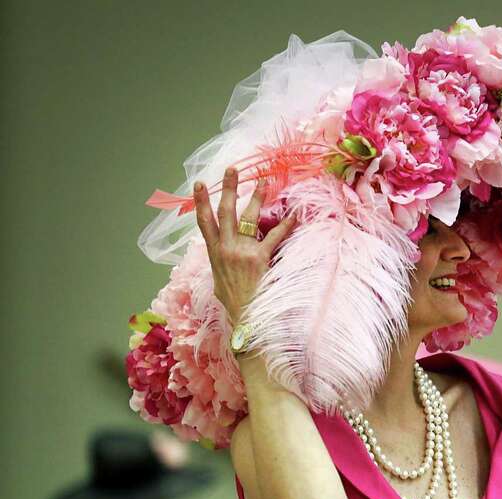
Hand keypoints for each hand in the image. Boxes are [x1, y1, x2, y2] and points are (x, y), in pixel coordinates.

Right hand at [193, 166, 296, 325]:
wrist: (244, 319)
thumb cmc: (233, 304)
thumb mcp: (218, 283)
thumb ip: (220, 266)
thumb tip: (222, 260)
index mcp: (214, 253)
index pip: (204, 223)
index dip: (200, 202)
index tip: (198, 184)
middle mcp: (225, 249)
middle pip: (224, 212)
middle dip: (227, 188)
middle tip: (232, 169)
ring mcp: (241, 252)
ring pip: (248, 218)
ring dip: (256, 198)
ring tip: (264, 181)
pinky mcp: (259, 259)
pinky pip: (274, 237)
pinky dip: (286, 224)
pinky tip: (294, 213)